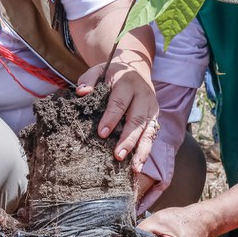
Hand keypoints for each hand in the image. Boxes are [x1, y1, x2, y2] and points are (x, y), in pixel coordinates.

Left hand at [76, 57, 158, 172]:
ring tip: (135, 168)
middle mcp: (143, 95)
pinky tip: (139, 165)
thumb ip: (89, 79)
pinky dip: (146, 151)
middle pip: (137, 119)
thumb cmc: (113, 74)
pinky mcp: (155, 117)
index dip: (112, 118)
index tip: (102, 133)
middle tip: (118, 155)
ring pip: (148, 130)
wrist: (136, 69)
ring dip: (142, 150)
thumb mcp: (100, 70)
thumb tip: (82, 92)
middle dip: (129, 139)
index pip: (120, 102)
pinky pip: (152, 135)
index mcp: (128, 83)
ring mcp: (152, 107)